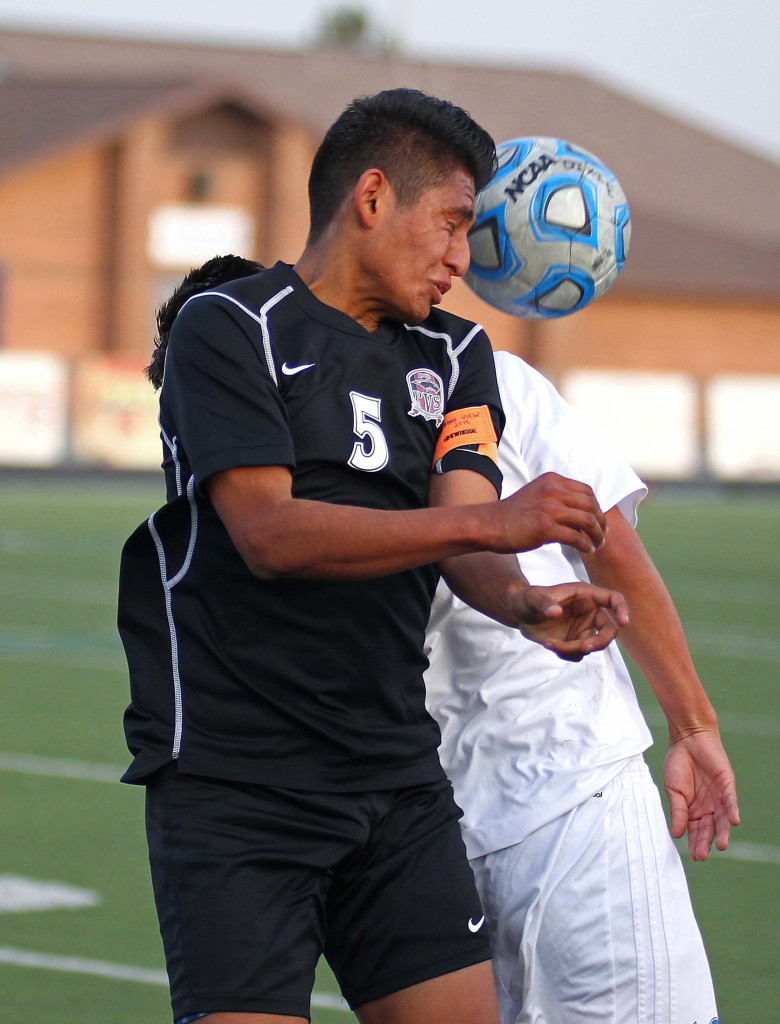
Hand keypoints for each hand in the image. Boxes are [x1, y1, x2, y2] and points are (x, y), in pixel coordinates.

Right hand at [498, 473, 607, 555]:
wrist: (489, 525)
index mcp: (552, 480)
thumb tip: (581, 509)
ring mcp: (549, 509)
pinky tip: (586, 550)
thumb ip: (556, 496)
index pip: (587, 491)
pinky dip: (586, 545)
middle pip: (591, 505)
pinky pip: (577, 537)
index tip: (598, 521)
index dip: (596, 507)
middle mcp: (553, 491)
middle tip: (602, 535)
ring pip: (588, 521)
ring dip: (597, 535)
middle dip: (601, 522)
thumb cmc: (512, 514)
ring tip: (597, 545)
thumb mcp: (536, 494)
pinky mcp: (546, 528)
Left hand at [512, 582, 628, 661]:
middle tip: (583, 647)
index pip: (613, 599)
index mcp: (586, 595)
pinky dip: (565, 653)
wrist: (520, 613)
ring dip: (572, 649)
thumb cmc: (528, 598)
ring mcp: (584, 628)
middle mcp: (589, 612)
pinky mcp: (575, 641)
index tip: (624, 622)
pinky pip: (578, 654)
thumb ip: (543, 603)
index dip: (622, 609)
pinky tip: (549, 644)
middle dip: (599, 642)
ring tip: (549, 643)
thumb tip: (556, 612)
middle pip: (609, 630)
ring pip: (592, 645)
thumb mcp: (532, 598)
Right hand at [663, 730, 739, 860]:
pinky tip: (733, 821)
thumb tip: (676, 834)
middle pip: (709, 828)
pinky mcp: (727, 785)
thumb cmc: (678, 764)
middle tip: (702, 856)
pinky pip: (731, 801)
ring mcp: (719, 797)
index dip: (695, 843)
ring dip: (722, 832)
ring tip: (720, 845)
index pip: (696, 831)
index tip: (695, 857)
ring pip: (722, 819)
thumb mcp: (673, 791)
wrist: (687, 739)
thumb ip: (678, 811)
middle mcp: (708, 807)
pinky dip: (732, 811)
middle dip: (706, 842)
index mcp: (694, 810)